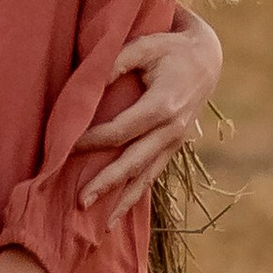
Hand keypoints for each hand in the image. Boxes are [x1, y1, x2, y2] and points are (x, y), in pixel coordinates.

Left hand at [75, 12, 222, 212]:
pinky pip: (152, 175)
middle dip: (106, 184)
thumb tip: (88, 84)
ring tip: (101, 227)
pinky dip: (134, 195)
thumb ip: (115, 62)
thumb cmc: (169, 48)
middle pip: (133, 162)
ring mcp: (174, 143)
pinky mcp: (173, 148)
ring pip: (145, 177)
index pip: (121, 130)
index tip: (66, 148)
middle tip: (80, 202)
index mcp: (163, 106)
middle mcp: (171, 130)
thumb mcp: (144, 45)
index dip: (93, 141)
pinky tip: (117, 214)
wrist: (207, 59)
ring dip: (122, 201)